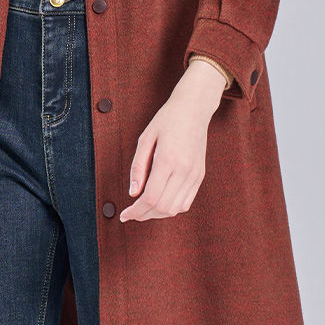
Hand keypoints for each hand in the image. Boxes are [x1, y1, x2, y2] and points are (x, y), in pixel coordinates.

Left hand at [118, 64, 223, 221]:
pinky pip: (187, 202)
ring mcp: (195, 174)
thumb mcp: (145, 138)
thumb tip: (133, 193)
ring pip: (176, 209)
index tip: (124, 215)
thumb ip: (138, 167)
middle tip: (131, 213)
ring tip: (144, 209)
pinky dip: (172, 208)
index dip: (135, 211)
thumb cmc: (167, 120)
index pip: (151, 197)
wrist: (193, 109)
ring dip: (157, 214)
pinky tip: (160, 202)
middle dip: (144, 215)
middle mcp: (184, 170)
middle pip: (163, 207)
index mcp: (167, 159)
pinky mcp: (200, 175)